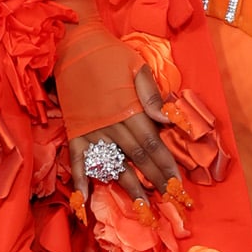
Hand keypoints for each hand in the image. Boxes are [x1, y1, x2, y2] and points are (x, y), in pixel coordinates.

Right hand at [69, 67, 188, 208]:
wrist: (73, 45)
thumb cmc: (109, 55)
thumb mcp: (136, 66)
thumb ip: (151, 95)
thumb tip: (168, 121)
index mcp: (129, 109)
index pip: (153, 144)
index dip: (166, 164)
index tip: (178, 181)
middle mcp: (111, 125)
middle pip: (137, 158)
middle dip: (155, 179)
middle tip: (169, 199)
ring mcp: (91, 131)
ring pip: (113, 165)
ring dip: (128, 187)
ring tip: (143, 206)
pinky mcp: (75, 133)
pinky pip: (77, 162)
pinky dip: (81, 182)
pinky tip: (84, 203)